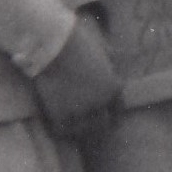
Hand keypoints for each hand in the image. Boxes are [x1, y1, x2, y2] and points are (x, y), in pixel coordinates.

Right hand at [28, 15, 121, 132]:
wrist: (53, 45)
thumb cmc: (77, 41)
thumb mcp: (104, 49)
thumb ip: (110, 63)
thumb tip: (112, 64)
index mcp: (114, 87)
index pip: (118, 108)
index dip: (111, 112)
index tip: (105, 115)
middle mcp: (101, 102)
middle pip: (104, 123)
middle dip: (97, 122)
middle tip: (88, 123)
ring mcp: (81, 110)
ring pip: (85, 130)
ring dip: (80, 129)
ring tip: (74, 128)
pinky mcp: (60, 113)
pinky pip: (64, 130)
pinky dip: (62, 130)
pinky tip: (58, 126)